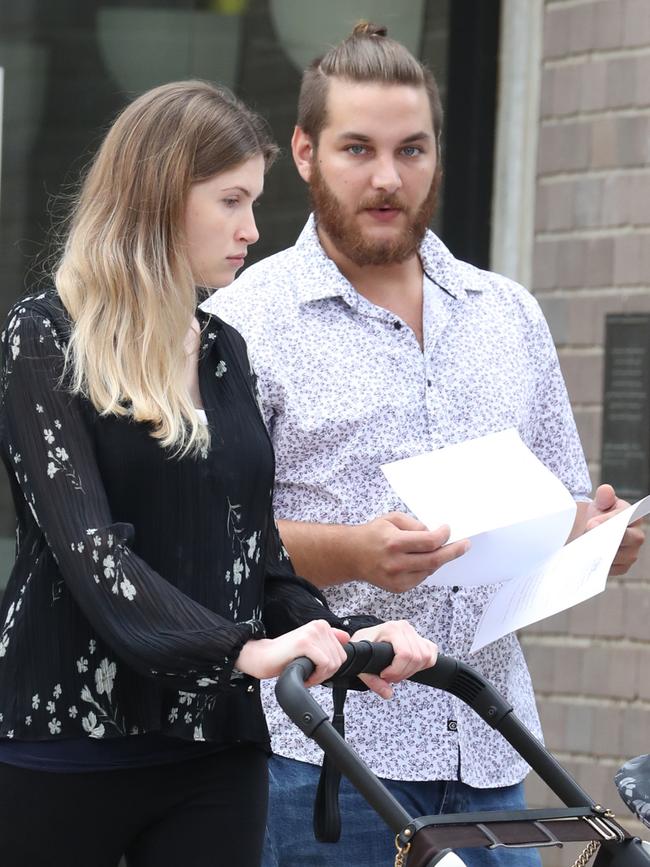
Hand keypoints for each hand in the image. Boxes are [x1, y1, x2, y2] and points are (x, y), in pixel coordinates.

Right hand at [235, 620, 349, 686]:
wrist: (263, 657)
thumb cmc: (286, 656)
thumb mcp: (311, 647)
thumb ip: (329, 641)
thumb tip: (346, 637)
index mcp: (322, 625)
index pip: (342, 654)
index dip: (329, 668)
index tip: (315, 669)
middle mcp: (319, 625)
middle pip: (339, 660)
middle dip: (325, 673)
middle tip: (309, 674)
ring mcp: (312, 633)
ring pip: (332, 664)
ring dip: (319, 676)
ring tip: (305, 673)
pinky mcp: (305, 642)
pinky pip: (324, 665)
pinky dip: (316, 676)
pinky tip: (304, 675)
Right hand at [349, 512, 469, 592]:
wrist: (352, 555)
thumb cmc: (373, 534)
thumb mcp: (392, 519)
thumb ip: (414, 524)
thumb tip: (433, 534)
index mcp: (394, 543)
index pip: (429, 542)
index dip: (443, 536)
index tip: (447, 530)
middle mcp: (396, 563)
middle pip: (434, 560)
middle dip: (453, 552)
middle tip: (465, 545)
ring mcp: (397, 578)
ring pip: (429, 570)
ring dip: (438, 559)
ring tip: (438, 549)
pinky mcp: (398, 588)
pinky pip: (421, 578)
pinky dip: (426, 568)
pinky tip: (420, 559)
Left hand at [350, 620, 437, 699]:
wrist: (366, 637)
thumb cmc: (363, 645)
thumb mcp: (360, 661)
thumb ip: (372, 680)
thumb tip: (388, 693)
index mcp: (391, 629)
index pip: (405, 654)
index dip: (396, 670)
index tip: (384, 675)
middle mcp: (404, 628)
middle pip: (416, 658)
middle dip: (403, 673)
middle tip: (390, 677)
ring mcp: (414, 632)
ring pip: (426, 657)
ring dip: (413, 670)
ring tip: (398, 672)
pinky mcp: (420, 638)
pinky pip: (431, 653)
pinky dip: (424, 664)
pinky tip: (410, 667)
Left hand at [584, 484, 644, 575]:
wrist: (594, 531)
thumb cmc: (601, 515)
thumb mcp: (601, 503)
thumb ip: (604, 496)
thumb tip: (606, 490)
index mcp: (634, 517)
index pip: (625, 519)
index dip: (608, 521)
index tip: (591, 524)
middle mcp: (637, 536)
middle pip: (626, 539)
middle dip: (604, 538)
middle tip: (587, 537)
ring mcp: (631, 553)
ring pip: (617, 555)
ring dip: (599, 551)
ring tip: (583, 548)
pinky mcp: (622, 567)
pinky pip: (611, 568)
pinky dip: (598, 564)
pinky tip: (586, 558)